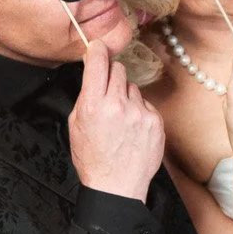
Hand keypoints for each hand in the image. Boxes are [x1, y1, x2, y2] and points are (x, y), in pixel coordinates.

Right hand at [69, 38, 165, 201]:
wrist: (117, 186)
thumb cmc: (93, 158)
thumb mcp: (76, 125)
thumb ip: (86, 96)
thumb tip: (93, 73)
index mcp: (93, 105)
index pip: (98, 62)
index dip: (98, 50)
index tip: (99, 47)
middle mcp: (117, 106)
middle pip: (119, 70)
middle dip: (112, 76)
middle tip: (108, 93)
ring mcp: (139, 113)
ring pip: (133, 88)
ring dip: (126, 96)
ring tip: (121, 119)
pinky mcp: (155, 122)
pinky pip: (146, 104)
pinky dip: (140, 112)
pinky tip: (133, 129)